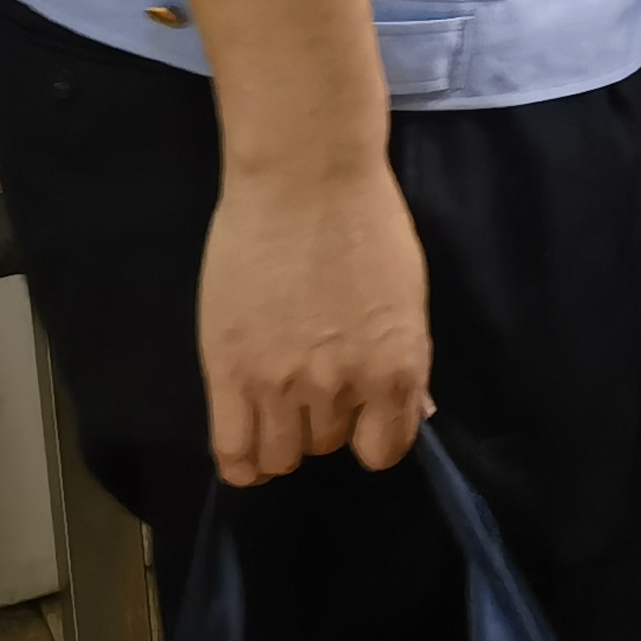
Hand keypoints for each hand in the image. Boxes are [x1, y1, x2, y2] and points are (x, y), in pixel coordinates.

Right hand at [197, 143, 432, 483]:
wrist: (303, 179)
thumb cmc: (366, 223)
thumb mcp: (407, 297)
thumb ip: (405, 363)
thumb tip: (411, 411)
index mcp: (397, 371)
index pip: (384, 450)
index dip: (371, 437)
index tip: (361, 417)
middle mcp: (342, 389)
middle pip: (328, 445)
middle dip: (324, 419)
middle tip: (313, 379)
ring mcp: (281, 385)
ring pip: (281, 454)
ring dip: (282, 434)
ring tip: (277, 402)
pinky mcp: (228, 373)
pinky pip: (232, 452)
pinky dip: (241, 462)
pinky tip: (247, 445)